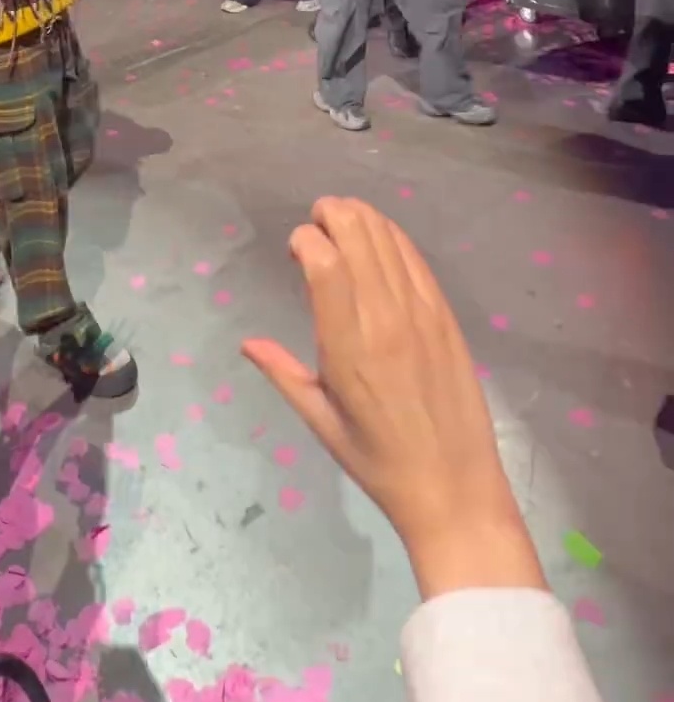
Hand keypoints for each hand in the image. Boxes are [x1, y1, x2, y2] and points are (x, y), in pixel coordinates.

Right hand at [242, 199, 542, 598]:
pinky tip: (380, 239)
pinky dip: (393, 238)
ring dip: (362, 218)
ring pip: (388, 238)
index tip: (296, 251)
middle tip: (316, 224)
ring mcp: (421, 312)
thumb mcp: (321, 422)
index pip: (324, 262)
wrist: (453, 486)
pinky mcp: (445, 315)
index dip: (305, 240)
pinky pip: (416, 259)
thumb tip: (248, 343)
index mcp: (348, 346)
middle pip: (358, 235)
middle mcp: (385, 318)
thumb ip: (283, 374)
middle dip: (332, 215)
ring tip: (342, 222)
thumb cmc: (378, 462)